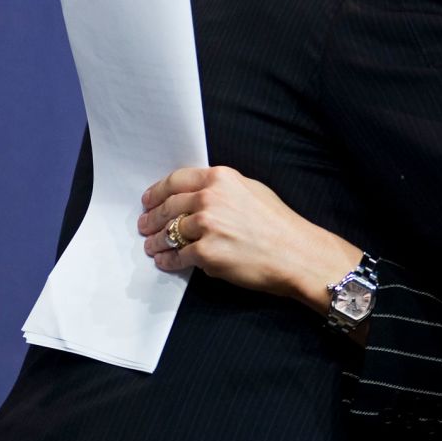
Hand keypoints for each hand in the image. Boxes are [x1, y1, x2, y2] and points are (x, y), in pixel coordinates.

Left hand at [139, 166, 359, 311]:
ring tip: (151, 246)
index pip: (176, 181)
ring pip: (168, 233)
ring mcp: (206, 226)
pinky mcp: (206, 253)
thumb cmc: (279, 224)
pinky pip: (177, 256)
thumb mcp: (252, 190)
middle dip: (152, 218)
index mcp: (221, 179)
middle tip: (145, 225)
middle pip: (168, 207)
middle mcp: (210, 198)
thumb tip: (198, 194)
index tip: (148, 200)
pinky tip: (165, 261)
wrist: (296, 253)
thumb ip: (223, 189)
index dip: (157, 192)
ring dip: (156, 241)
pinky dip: (167, 260)